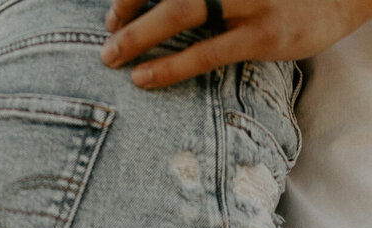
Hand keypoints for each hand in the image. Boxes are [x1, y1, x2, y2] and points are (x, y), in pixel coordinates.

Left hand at [100, 0, 371, 88]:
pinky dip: (171, 64)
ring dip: (138, 35)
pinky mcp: (264, 36)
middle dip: (129, 10)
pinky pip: (207, 52)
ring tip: (112, 57)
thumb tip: (175, 10)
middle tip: (107, 35)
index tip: (115, 10)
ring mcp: (249, 0)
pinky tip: (145, 76)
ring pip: (179, 10)